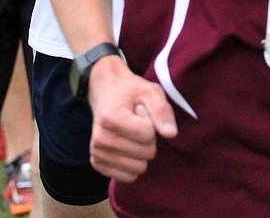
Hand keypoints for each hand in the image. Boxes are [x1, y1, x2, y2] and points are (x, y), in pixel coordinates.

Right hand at [87, 58, 177, 182]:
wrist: (105, 91)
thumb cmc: (130, 91)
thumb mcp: (150, 91)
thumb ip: (162, 110)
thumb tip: (171, 134)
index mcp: (111, 119)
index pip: (149, 135)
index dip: (152, 123)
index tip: (140, 112)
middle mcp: (100, 139)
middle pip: (147, 153)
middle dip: (148, 139)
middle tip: (136, 122)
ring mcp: (97, 154)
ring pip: (139, 168)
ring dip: (141, 152)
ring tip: (130, 133)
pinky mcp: (97, 164)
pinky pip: (128, 177)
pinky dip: (132, 164)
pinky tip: (125, 146)